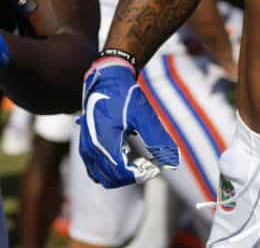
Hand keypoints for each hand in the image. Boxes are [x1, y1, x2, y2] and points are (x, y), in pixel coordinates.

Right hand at [78, 56, 178, 187]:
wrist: (106, 79)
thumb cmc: (125, 95)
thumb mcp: (145, 115)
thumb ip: (158, 139)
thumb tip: (174, 160)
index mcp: (104, 142)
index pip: (121, 173)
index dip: (140, 175)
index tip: (154, 166)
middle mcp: (91, 149)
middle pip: (112, 179)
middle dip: (132, 176)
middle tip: (148, 163)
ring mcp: (85, 149)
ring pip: (102, 177)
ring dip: (120, 175)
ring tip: (137, 159)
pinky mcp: (85, 146)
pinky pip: (95, 170)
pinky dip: (110, 170)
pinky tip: (125, 156)